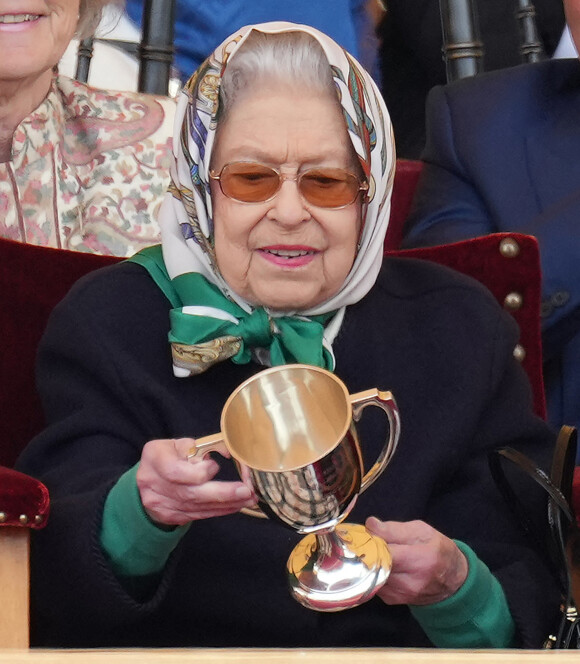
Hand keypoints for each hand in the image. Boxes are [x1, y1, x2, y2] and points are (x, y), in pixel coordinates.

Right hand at [136, 437, 256, 526]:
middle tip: (246, 491)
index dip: (199, 472)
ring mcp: (160, 503)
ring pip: (198, 507)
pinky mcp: (170, 515)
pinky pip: (198, 515)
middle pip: (191, 493)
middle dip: (222, 493)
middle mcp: (153, 483)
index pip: (176, 472)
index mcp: (155, 458)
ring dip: (226, 503)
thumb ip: (201, 447)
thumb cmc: (168, 456)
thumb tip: (228, 452)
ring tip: (248, 498)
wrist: (146, 478)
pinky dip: (219, 510)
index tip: (215, 466)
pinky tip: (235, 505)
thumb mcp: (180, 444)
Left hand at [366, 517, 468, 605]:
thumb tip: (370, 524)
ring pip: (371, 574)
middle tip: (369, 540)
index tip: (367, 533)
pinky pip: (373, 582)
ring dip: (370, 562)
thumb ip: (393, 529)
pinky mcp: (393, 600)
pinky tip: (382, 564)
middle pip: (375, 564)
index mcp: (420, 560)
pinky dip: (374, 571)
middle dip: (368, 551)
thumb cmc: (438, 550)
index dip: (371, 541)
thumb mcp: (421, 531)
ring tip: (377, 551)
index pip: (385, 553)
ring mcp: (400, 594)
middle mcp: (410, 582)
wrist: (453, 580)